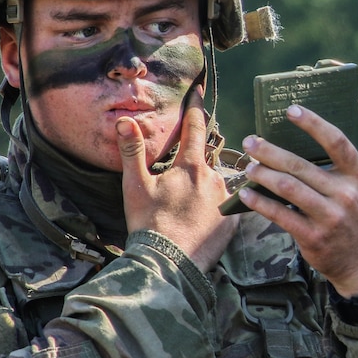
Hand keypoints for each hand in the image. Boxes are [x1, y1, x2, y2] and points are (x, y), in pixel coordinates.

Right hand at [116, 89, 236, 271]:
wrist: (169, 265)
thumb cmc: (149, 224)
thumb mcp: (135, 186)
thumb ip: (133, 151)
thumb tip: (124, 121)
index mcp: (191, 167)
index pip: (195, 128)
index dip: (195, 108)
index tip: (198, 92)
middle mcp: (214, 179)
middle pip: (205, 160)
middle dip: (193, 164)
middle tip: (178, 181)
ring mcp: (226, 201)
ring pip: (216, 184)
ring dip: (204, 188)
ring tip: (185, 207)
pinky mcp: (233, 222)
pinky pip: (226, 206)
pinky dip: (214, 208)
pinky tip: (199, 220)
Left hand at [238, 101, 357, 295]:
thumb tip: (353, 100)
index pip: (337, 141)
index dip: (313, 124)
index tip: (290, 109)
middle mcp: (348, 194)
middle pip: (302, 166)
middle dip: (271, 151)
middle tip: (251, 140)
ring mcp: (330, 217)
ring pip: (288, 188)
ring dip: (263, 175)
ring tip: (249, 165)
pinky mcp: (314, 237)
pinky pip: (281, 215)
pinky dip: (260, 203)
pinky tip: (246, 194)